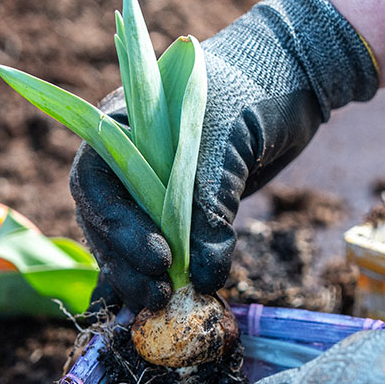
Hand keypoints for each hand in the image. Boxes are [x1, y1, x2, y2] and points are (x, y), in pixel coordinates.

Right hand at [69, 0, 377, 311]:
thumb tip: (202, 275)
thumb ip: (209, 207)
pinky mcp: (174, 211)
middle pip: (104, 221)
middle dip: (127, 262)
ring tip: (164, 303)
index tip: (159, 256)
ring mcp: (146, 187)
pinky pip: (153, 248)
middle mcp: (123, 160)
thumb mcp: (226, 144)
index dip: (118, 225)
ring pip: (123, 242)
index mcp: (119, 127)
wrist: (290, 78)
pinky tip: (160, 305)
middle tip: (160, 294)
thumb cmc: (251, 93)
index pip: (94, 182)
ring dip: (138, 276)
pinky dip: (156, 277)